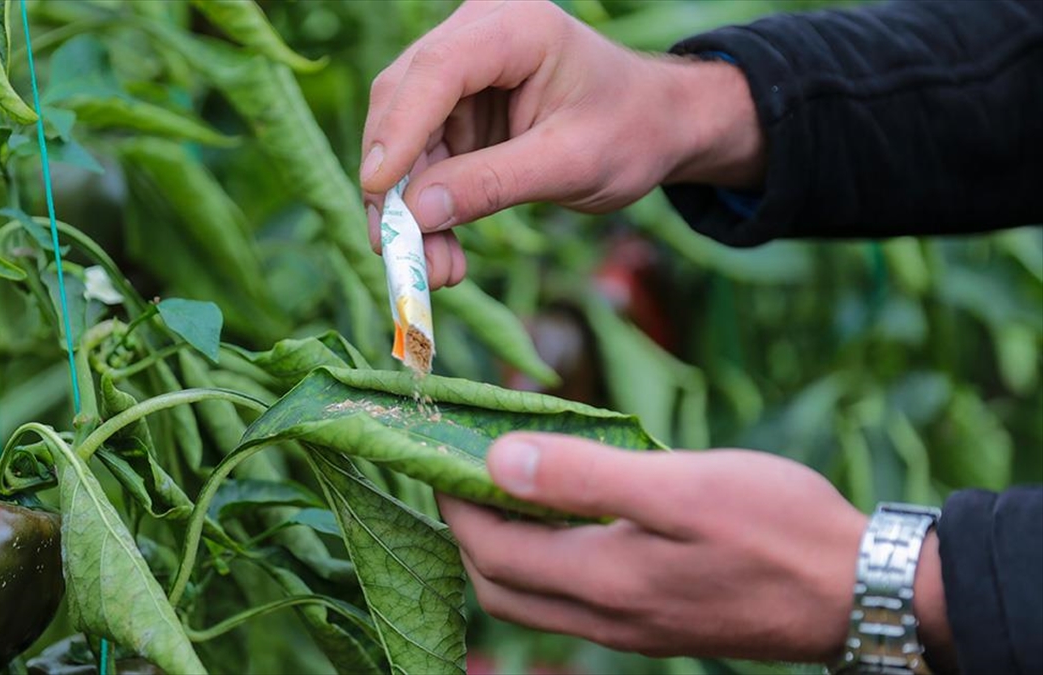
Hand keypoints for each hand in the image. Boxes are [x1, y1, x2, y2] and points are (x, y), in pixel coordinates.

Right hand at [360, 0, 764, 288]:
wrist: (657, 127)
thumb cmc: (632, 131)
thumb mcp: (572, 164)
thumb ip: (496, 184)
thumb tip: (418, 214)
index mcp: (518, 27)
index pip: (438, 70)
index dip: (400, 131)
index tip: (379, 192)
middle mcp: (478, 35)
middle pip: (404, 101)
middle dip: (397, 184)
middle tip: (401, 254)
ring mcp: (462, 71)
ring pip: (403, 138)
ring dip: (409, 208)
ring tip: (436, 270)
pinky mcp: (455, 109)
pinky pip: (420, 159)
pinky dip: (425, 208)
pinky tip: (443, 253)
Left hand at [438, 433, 870, 661]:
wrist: (858, 590)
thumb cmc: (778, 527)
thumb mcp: (681, 485)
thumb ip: (585, 476)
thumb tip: (497, 461)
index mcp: (605, 581)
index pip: (492, 551)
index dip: (456, 504)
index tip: (443, 454)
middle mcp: (608, 618)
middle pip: (501, 586)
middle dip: (469, 532)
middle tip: (467, 472)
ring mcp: (632, 628)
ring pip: (534, 599)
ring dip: (506, 548)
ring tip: (512, 489)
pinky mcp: (657, 625)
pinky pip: (573, 601)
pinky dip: (548, 561)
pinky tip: (572, 518)